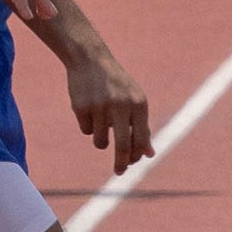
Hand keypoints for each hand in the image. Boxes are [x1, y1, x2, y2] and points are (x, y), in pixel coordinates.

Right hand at [67, 45, 151, 174]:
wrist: (90, 59)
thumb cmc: (117, 85)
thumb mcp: (134, 102)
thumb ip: (142, 128)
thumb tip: (149, 154)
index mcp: (138, 104)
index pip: (140, 139)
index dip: (136, 156)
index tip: (131, 164)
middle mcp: (120, 105)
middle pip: (122, 146)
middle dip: (121, 163)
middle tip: (119, 172)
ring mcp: (100, 106)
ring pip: (101, 141)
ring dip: (101, 140)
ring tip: (100, 121)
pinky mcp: (81, 107)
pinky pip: (86, 130)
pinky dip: (88, 125)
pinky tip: (89, 107)